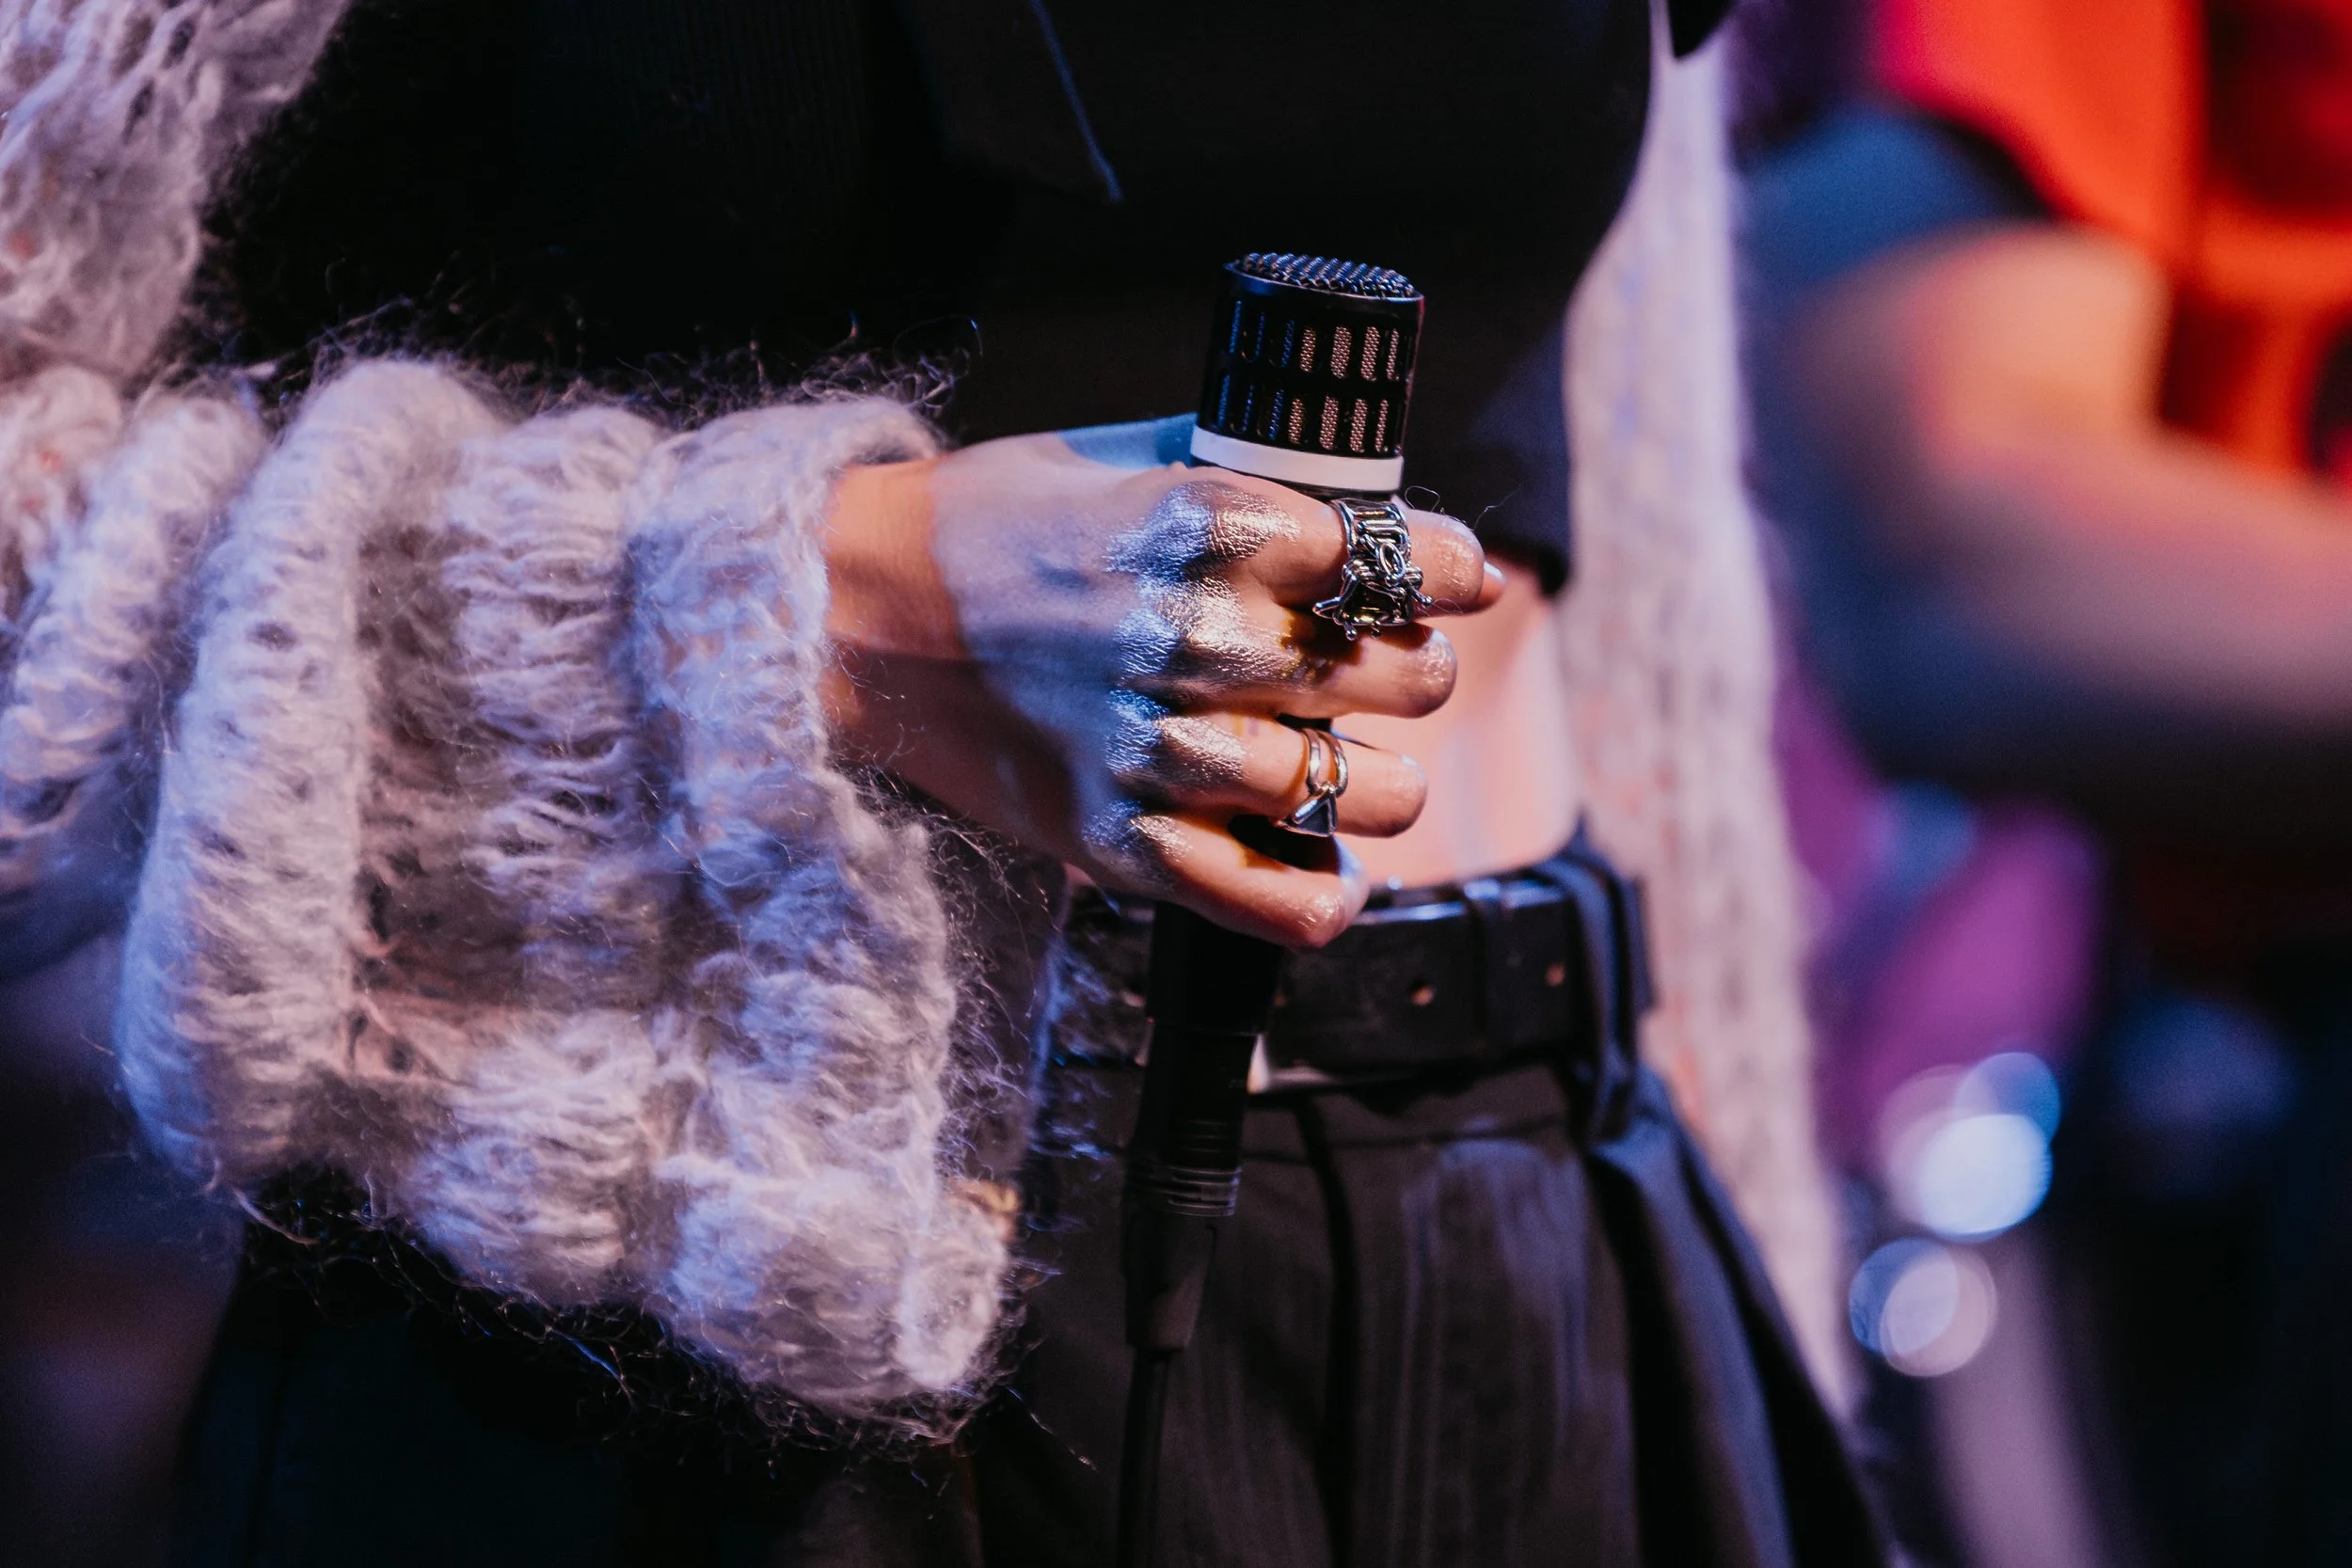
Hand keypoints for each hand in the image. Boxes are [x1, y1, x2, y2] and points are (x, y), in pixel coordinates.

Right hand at [823, 416, 1498, 946]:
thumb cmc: (997, 526)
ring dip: (1384, 781)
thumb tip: (1369, 508)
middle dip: (1412, 668)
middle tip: (1386, 667)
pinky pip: (1281, 904)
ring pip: (1363, 792)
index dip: (1448, 572)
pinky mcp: (1122, 844)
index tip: (1454, 582)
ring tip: (1359, 767)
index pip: (1403, 560)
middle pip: (1400, 675)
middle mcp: (1194, 636)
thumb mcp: (1125, 457)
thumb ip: (1247, 480)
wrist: (856, 619)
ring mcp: (1158, 749)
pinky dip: (1328, 898)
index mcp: (1205, 523)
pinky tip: (1332, 870)